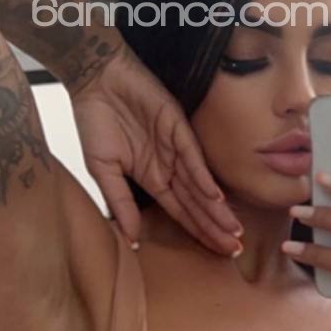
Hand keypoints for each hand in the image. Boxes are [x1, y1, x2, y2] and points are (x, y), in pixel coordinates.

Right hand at [69, 43, 242, 253]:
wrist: (95, 79)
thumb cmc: (96, 121)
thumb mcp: (103, 169)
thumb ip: (120, 202)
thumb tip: (130, 240)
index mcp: (153, 178)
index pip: (182, 212)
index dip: (199, 232)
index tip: (218, 252)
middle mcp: (169, 166)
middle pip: (197, 204)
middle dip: (215, 227)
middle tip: (235, 250)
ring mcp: (175, 147)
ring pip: (200, 185)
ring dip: (216, 209)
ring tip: (233, 231)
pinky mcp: (177, 127)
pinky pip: (192, 157)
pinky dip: (202, 177)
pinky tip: (214, 198)